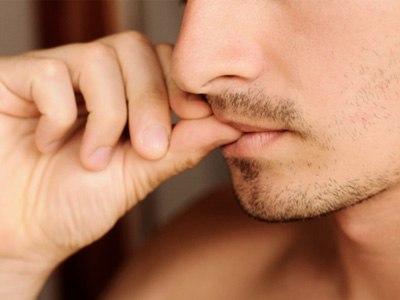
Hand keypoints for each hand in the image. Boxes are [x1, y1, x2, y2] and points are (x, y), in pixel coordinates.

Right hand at [0, 32, 240, 297]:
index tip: (193, 116)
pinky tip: (47, 143)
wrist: (20, 234)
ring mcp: (54, 76)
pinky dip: (59, 115)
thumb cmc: (76, 205)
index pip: (160, 60)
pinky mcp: (15, 80)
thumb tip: (231, 125)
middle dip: (150, 100)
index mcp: (123, 98)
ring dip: (107, 115)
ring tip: (93, 159)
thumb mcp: (138, 176)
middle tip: (147, 149)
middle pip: (135, 49)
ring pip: (100, 58)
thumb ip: (181, 148)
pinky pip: (50, 73)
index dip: (180, 82)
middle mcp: (90, 80)